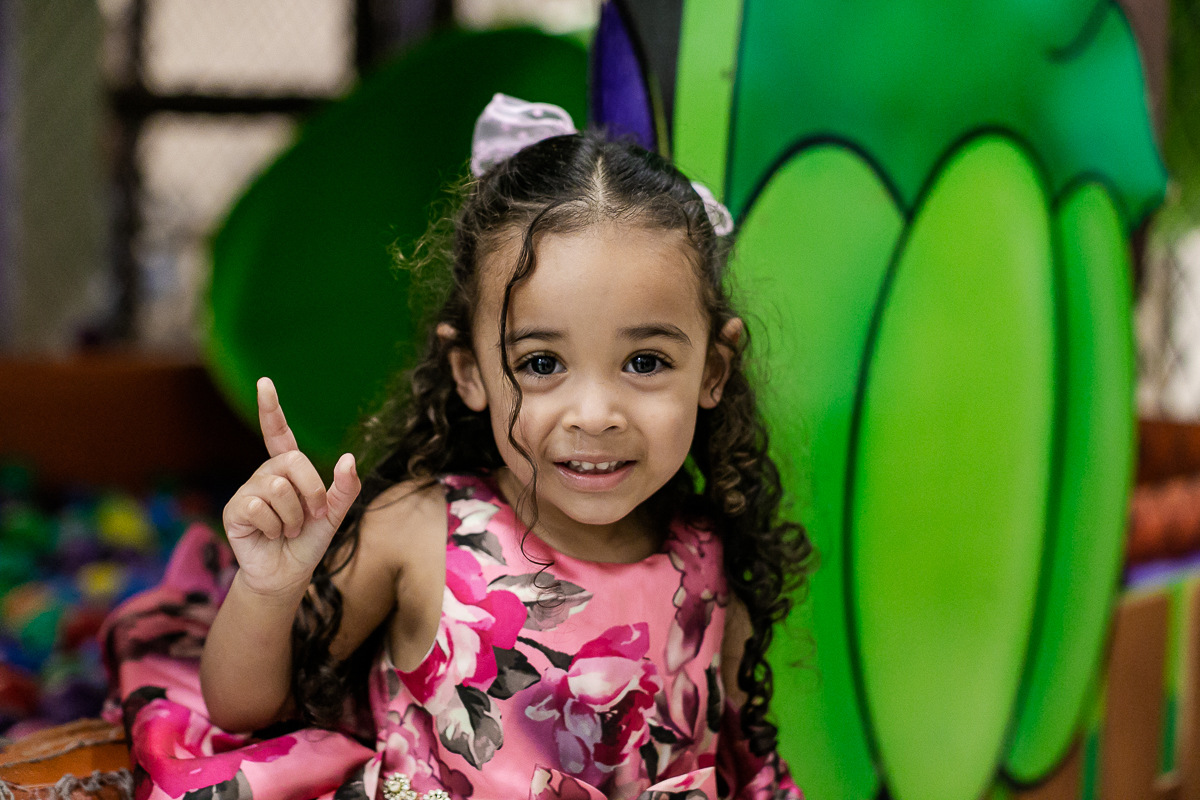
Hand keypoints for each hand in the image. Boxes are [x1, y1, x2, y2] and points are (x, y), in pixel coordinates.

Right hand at [222, 378, 360, 597]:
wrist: (288, 574)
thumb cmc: (309, 542)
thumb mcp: (335, 514)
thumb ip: (345, 488)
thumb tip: (348, 458)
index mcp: (289, 470)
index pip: (278, 433)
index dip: (271, 409)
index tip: (265, 383)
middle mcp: (266, 475)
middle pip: (293, 462)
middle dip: (312, 492)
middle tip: (311, 515)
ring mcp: (248, 491)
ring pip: (277, 487)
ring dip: (293, 516)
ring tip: (287, 529)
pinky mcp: (234, 510)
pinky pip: (258, 507)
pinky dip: (274, 526)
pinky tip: (270, 535)